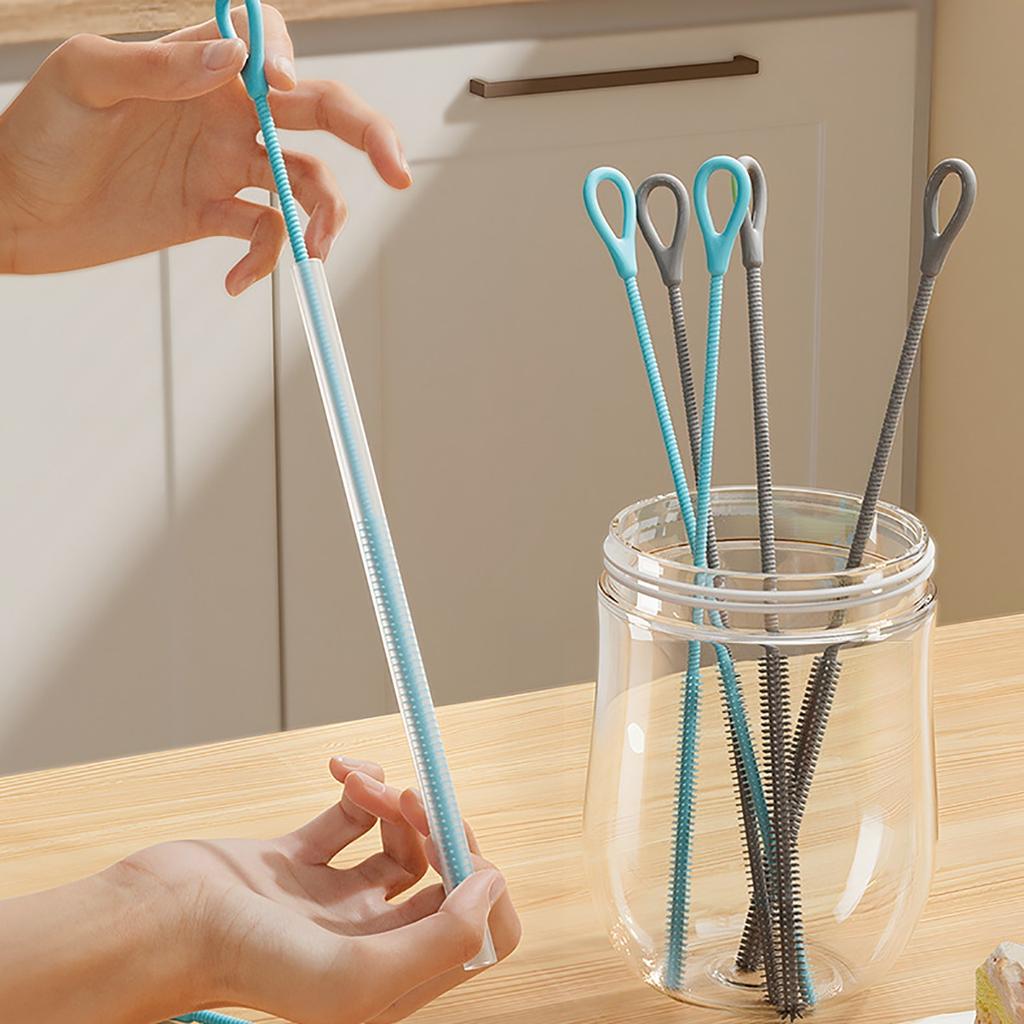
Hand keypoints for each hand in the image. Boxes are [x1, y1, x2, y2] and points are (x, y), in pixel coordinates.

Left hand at [0, 5, 410, 291]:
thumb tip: (239, 62)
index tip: (284, 90)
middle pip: (317, 114)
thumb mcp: (85, 82)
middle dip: (366, 137)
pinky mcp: (213, 214)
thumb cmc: (34, 135)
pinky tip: (236, 282)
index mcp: (196, 66)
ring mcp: (223, 165)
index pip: (270, 45)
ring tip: (314, 253)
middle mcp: (222, 111)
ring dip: (321, 217)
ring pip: (303, 183)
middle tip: (397, 171)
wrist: (14, 213)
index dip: (291, 61)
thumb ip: (157, 66)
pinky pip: (263, 235)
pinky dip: (262, 261)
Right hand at [117, 756, 519, 1022]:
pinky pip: (350, 817)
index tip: (450, 850)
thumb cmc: (240, 961)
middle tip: (411, 799)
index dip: (479, 884)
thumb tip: (492, 886)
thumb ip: (440, 940)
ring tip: (364, 782)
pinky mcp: (298, 863)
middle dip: (435, 827)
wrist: (151, 924)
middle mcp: (369, 944)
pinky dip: (358, 786)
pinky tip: (342, 769)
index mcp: (390, 981)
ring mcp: (333, 902)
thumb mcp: (353, 977)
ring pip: (400, 841)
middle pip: (442, 877)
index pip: (476, 934)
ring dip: (394, 799)